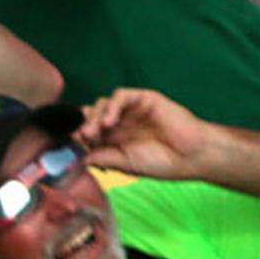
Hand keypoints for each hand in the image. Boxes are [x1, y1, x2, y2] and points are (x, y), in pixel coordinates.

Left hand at [70, 87, 214, 181]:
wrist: (190, 155)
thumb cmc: (160, 162)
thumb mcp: (124, 163)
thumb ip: (102, 157)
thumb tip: (76, 158)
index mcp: (110, 139)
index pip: (85, 132)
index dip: (75, 137)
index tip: (69, 146)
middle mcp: (118, 123)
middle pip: (90, 116)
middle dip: (82, 126)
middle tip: (83, 138)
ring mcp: (130, 110)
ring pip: (102, 104)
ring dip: (94, 116)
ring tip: (95, 131)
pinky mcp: (144, 99)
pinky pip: (121, 95)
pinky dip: (111, 105)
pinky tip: (110, 121)